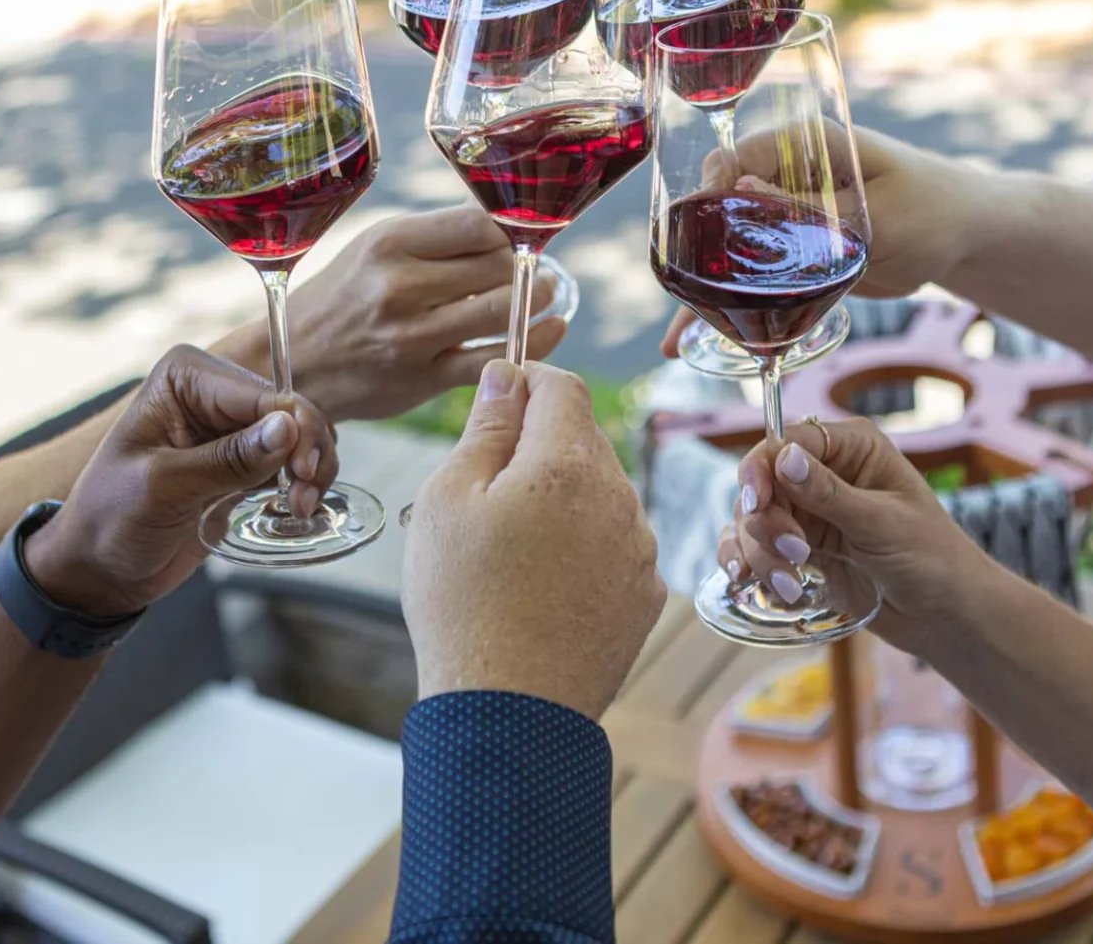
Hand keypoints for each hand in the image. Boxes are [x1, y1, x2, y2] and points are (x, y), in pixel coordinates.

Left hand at [27, 345, 336, 615]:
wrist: (100, 568)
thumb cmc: (110, 519)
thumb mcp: (164, 487)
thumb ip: (227, 459)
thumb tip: (287, 429)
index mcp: (185, 378)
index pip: (262, 394)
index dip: (295, 429)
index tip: (303, 472)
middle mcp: (212, 394)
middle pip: (290, 411)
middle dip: (307, 452)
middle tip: (303, 498)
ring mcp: (231, 429)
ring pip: (300, 437)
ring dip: (312, 471)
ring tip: (299, 507)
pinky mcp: (244, 464)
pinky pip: (291, 464)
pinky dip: (303, 484)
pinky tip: (296, 509)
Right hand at [213, 207, 566, 420]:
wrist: (291, 364)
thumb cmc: (342, 299)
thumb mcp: (371, 250)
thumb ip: (432, 240)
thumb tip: (505, 226)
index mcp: (389, 243)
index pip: (478, 224)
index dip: (510, 229)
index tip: (518, 236)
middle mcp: (400, 286)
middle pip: (496, 265)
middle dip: (525, 266)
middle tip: (537, 267)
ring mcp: (413, 335)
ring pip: (501, 308)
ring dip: (536, 300)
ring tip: (545, 294)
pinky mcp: (424, 377)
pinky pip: (494, 358)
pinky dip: (534, 343)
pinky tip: (552, 329)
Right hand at [405, 361, 664, 720]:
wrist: (507, 715)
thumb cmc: (464, 605)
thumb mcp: (446, 500)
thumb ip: (486, 427)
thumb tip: (508, 377)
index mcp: (568, 464)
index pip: (562, 386)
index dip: (525, 382)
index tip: (495, 402)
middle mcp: (620, 499)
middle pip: (582, 440)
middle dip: (538, 449)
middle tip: (483, 495)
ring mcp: (640, 550)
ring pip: (599, 495)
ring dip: (561, 501)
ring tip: (509, 552)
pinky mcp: (646, 596)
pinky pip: (614, 546)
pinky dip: (582, 550)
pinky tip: (542, 586)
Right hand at [659, 127, 993, 356]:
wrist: (967, 239)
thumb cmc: (933, 209)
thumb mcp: (874, 214)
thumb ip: (810, 210)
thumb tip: (740, 193)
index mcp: (806, 146)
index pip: (734, 157)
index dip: (707, 193)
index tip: (694, 234)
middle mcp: (788, 176)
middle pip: (721, 210)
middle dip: (693, 256)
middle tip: (677, 301)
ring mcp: (790, 216)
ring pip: (734, 252)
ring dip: (707, 294)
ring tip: (679, 342)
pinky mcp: (799, 253)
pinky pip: (759, 280)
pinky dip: (738, 310)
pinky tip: (707, 344)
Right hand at [721, 417, 987, 654]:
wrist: (945, 616)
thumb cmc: (932, 558)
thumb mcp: (882, 523)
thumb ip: (829, 493)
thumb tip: (783, 458)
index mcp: (851, 448)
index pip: (786, 441)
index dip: (761, 468)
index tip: (756, 503)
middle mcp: (823, 474)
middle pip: (761, 483)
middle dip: (765, 522)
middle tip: (795, 553)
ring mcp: (808, 513)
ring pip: (753, 520)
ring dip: (761, 554)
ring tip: (791, 585)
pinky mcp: (799, 549)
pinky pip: (756, 550)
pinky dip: (753, 569)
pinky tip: (773, 590)